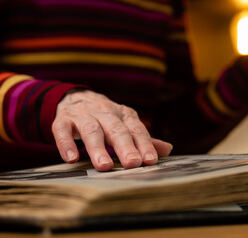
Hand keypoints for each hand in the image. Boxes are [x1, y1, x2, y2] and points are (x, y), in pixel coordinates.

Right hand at [52, 90, 172, 170]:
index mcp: (124, 114)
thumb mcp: (125, 124)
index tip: (150, 160)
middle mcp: (105, 112)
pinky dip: (66, 143)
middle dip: (125, 146)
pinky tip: (71, 158)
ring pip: (91, 130)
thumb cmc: (106, 118)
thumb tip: (168, 149)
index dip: (144, 144)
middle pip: (116, 129)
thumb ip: (143, 139)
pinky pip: (62, 130)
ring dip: (98, 148)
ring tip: (104, 166)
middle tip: (132, 163)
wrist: (75, 97)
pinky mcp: (62, 120)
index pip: (136, 129)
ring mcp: (83, 115)